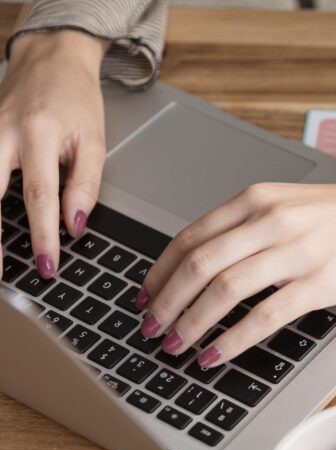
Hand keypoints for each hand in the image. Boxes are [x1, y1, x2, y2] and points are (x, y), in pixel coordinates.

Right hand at [0, 31, 107, 276]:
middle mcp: (2, 134)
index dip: (43, 235)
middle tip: (1, 273)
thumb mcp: (95, 140)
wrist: (50, 59)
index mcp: (38, 134)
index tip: (47, 264)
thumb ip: (86, 184)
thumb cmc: (75, 100)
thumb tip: (76, 226)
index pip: (39, 196)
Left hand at [137, 174, 335, 367]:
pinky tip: (218, 354)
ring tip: (177, 346)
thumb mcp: (292, 205)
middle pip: (198, 266)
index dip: (159, 273)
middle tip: (151, 329)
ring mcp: (295, 252)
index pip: (190, 237)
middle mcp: (270, 222)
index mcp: (258, 201)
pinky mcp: (321, 283)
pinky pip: (265, 316)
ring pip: (223, 291)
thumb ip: (251, 227)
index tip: (145, 297)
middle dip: (165, 304)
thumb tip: (210, 267)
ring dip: (191, 324)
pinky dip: (233, 339)